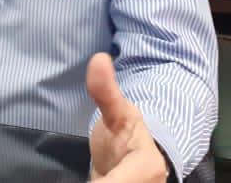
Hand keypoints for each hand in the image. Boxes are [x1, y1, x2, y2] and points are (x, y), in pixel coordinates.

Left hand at [87, 53, 168, 182]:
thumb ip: (105, 91)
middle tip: (84, 172)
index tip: (91, 178)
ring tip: (84, 174)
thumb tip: (98, 59)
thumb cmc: (128, 136)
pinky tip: (89, 179)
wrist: (138, 162)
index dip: (101, 181)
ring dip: (92, 181)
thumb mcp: (118, 113)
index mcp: (146, 169)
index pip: (115, 181)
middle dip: (93, 180)